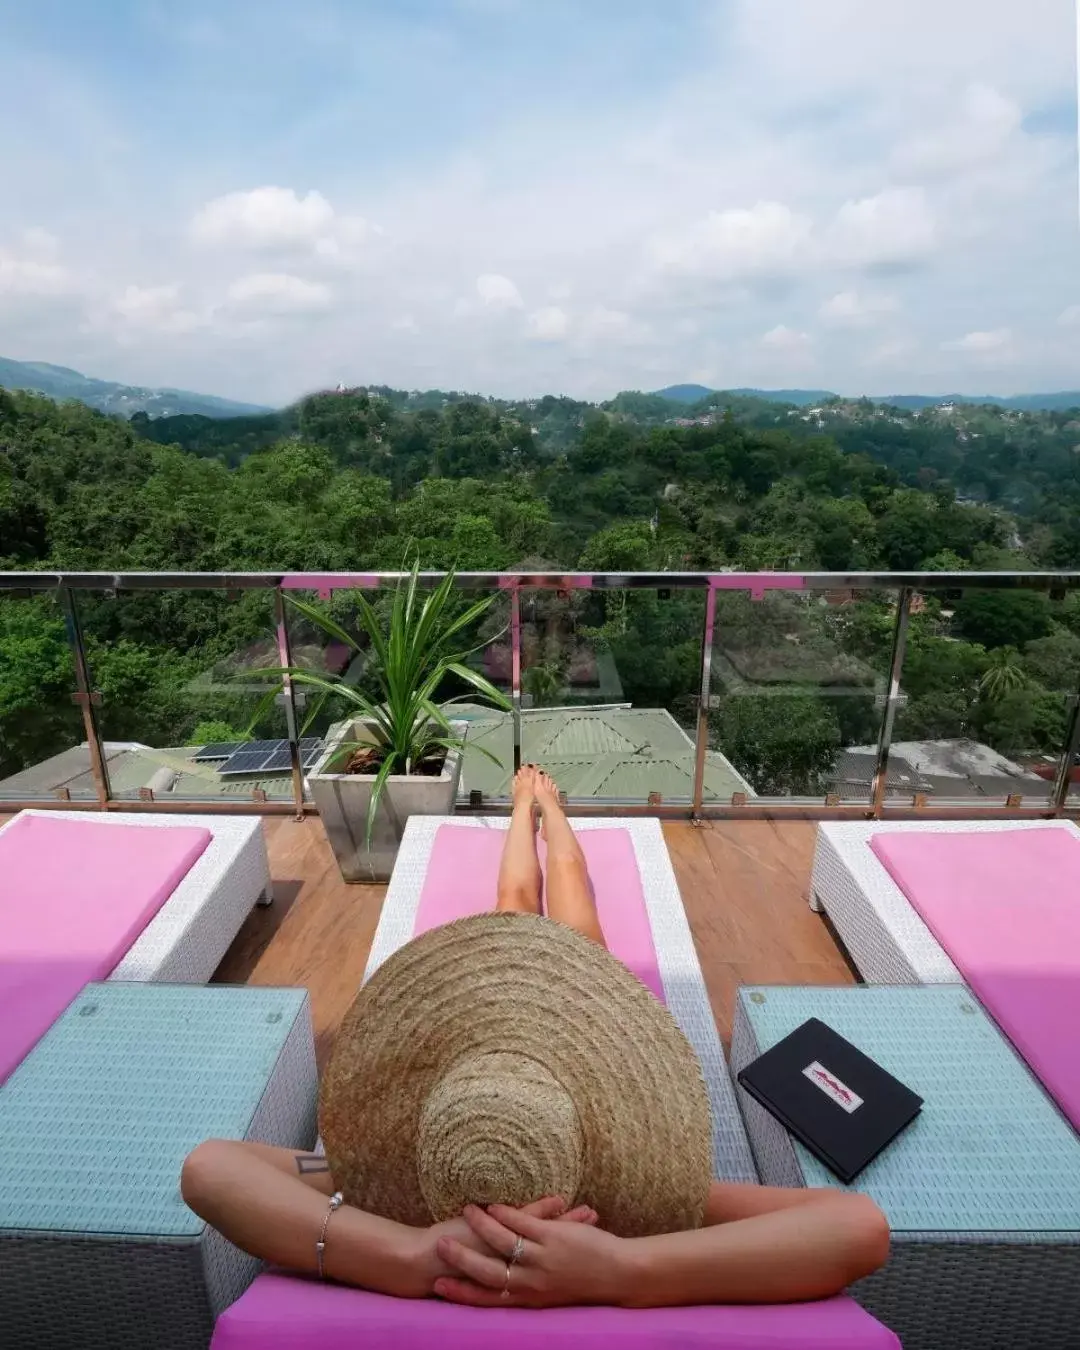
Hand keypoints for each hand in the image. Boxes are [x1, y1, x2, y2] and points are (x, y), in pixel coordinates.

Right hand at [433, 1203, 630, 1307]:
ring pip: (502, 1241)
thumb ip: (527, 1289)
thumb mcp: (550, 1296)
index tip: (438, 1286)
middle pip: (487, 1271)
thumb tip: (505, 1286)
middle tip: (440, 1249)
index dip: (461, 1292)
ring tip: (464, 1214)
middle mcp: (531, 1282)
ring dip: (480, 1226)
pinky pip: (522, 1223)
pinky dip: (506, 1214)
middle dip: (460, 1261)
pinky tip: (493, 1205)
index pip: (488, 1297)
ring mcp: (541, 1258)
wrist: (621, 1276)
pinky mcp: (553, 1237)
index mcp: (529, 1298)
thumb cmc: (586, 1286)